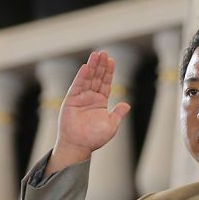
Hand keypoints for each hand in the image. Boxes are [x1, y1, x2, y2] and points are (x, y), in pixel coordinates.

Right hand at [46, 51, 131, 173]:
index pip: (105, 83)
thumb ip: (118, 113)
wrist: (79, 146)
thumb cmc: (94, 138)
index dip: (108, 72)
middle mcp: (90, 97)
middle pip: (96, 77)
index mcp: (100, 102)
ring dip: (92, 67)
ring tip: (96, 55)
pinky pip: (77, 86)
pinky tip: (86, 67)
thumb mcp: (111, 125)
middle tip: (104, 53)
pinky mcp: (71, 100)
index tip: (111, 61)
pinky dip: (81, 76)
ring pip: (87, 79)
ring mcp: (81, 97)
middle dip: (100, 66)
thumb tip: (127, 104)